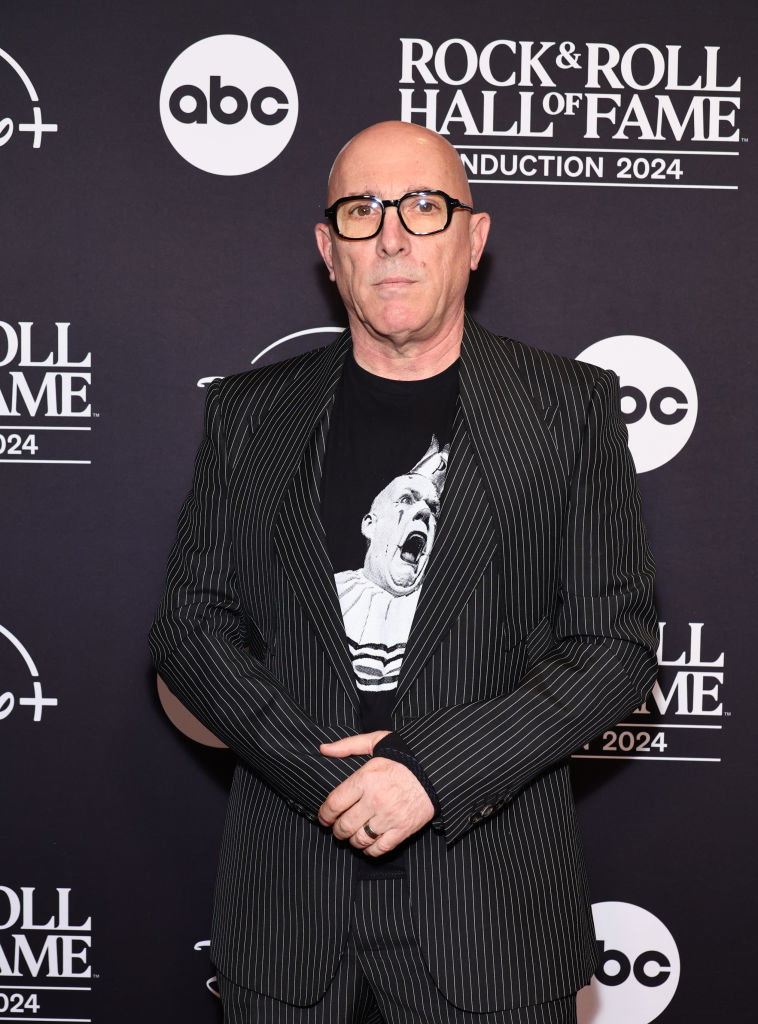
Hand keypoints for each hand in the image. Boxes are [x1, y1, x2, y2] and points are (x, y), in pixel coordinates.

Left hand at [318, 731, 433, 854]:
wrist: (435, 769)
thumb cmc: (403, 755)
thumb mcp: (376, 741)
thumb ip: (347, 745)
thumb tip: (324, 749)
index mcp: (365, 779)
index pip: (334, 804)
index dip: (324, 815)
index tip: (324, 818)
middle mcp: (375, 800)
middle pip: (344, 826)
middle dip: (337, 831)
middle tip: (337, 829)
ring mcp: (389, 817)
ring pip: (359, 840)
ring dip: (351, 841)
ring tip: (351, 836)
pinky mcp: (402, 829)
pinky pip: (379, 848)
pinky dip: (370, 851)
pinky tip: (367, 844)